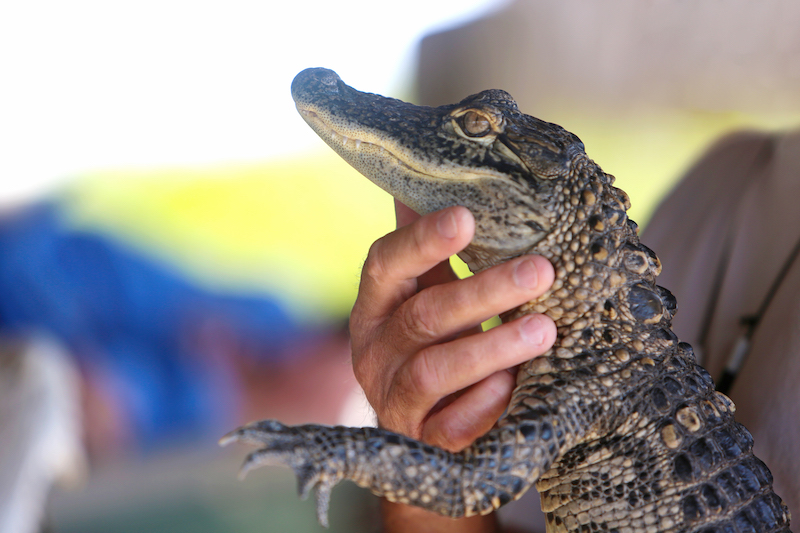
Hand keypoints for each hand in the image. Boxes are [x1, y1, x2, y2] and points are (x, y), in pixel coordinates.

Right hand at [350, 201, 555, 451]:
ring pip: (434, 370)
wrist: (420, 431)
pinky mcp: (419, 440)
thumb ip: (431, 250)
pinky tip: (516, 389)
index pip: (386, 264)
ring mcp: (392, 398)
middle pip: (423, 316)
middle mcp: (374, 350)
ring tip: (546, 329)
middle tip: (541, 270)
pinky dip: (483, 405)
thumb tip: (436, 178)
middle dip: (484, 292)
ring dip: (492, 347)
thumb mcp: (425, 295)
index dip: (422, 240)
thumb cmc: (431, 346)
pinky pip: (449, 425)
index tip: (466, 216)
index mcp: (375, 306)